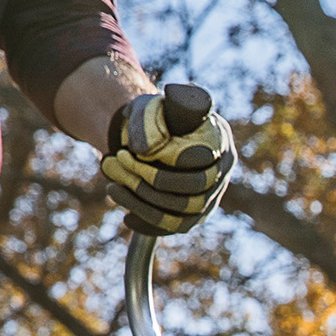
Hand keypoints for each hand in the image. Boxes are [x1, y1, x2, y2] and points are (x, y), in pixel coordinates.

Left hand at [101, 84, 235, 235]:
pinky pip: (179, 226)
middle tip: (121, 168)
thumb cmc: (153, 115)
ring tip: (113, 190)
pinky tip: (127, 218)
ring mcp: (214, 194)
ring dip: (146, 206)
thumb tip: (143, 152)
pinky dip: (152, 225)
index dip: (168, 159)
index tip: (132, 151)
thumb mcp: (146, 108)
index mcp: (219, 136)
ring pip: (187, 214)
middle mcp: (222, 168)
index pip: (201, 158)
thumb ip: (145, 123)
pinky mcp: (199, 213)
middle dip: (152, 184)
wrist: (154, 131)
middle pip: (197, 190)